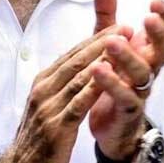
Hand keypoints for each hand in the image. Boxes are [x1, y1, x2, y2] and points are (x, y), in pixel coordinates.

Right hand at [1, 24, 131, 162]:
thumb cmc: (38, 135)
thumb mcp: (46, 102)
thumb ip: (61, 84)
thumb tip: (78, 64)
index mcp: (43, 82)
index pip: (73, 54)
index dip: (96, 38)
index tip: (117, 27)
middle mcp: (43, 90)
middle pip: (77, 60)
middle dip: (103, 43)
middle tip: (125, 29)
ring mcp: (48, 108)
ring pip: (79, 78)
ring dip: (103, 60)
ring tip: (123, 47)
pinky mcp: (56, 127)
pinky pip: (78, 104)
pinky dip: (94, 89)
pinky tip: (109, 79)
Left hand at [88, 0, 163, 159]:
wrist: (110, 125)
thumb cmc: (113, 77)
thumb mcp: (107, 41)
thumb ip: (106, 13)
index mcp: (147, 51)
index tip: (156, 1)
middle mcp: (149, 69)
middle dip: (158, 35)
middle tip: (147, 19)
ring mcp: (140, 91)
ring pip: (143, 74)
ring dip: (129, 57)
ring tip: (112, 43)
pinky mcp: (127, 111)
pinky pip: (125, 97)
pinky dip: (112, 84)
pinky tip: (98, 70)